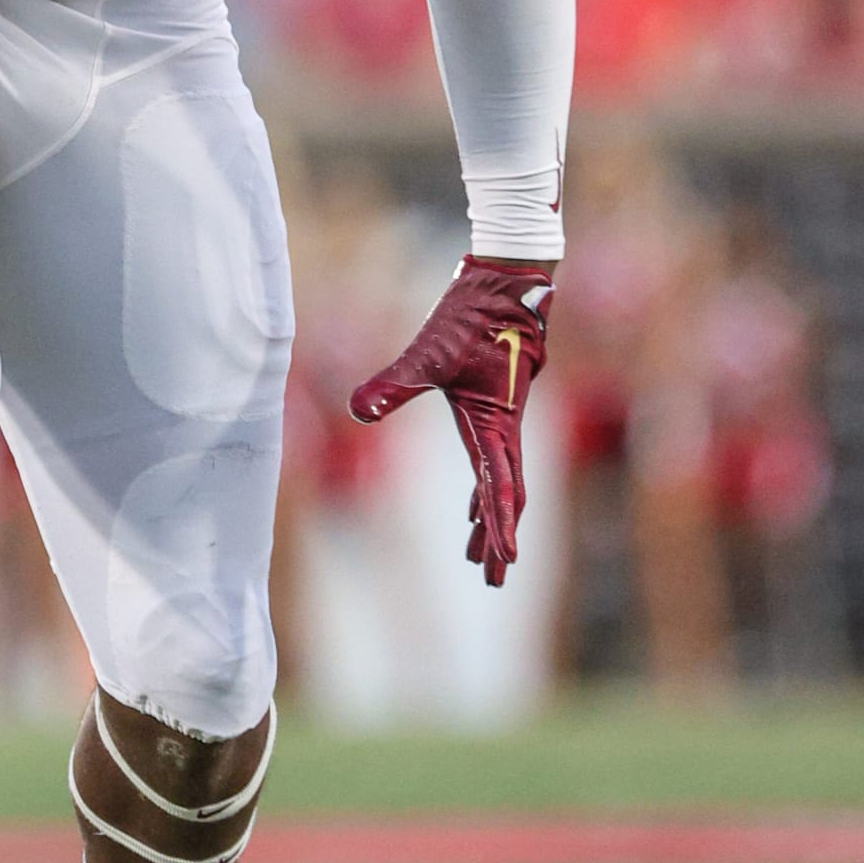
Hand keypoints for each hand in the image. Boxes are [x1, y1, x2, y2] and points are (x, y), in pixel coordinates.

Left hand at [349, 256, 554, 586]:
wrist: (507, 283)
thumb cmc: (471, 316)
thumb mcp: (428, 352)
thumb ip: (394, 383)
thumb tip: (356, 410)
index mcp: (495, 425)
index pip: (500, 487)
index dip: (500, 527)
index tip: (504, 564)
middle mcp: (505, 428)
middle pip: (506, 495)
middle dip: (499, 537)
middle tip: (496, 579)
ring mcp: (502, 419)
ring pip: (501, 481)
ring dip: (491, 518)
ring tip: (482, 556)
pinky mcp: (496, 407)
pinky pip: (495, 460)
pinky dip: (486, 488)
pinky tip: (473, 504)